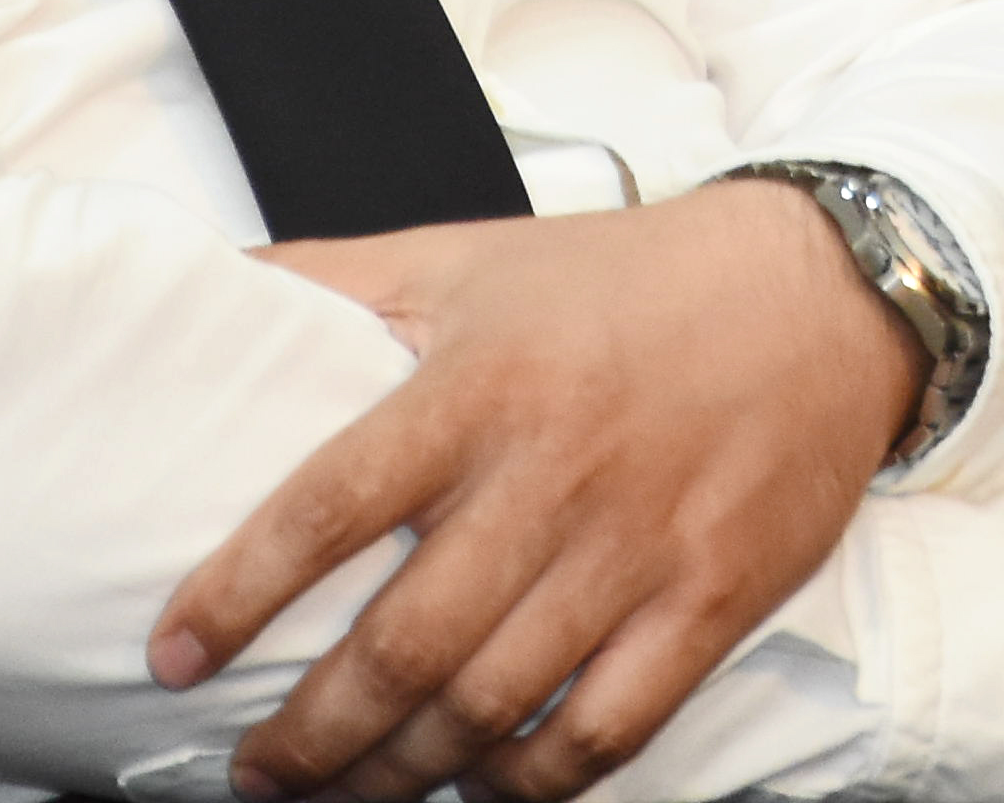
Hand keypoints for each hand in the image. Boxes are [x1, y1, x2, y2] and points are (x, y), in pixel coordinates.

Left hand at [151, 178, 924, 802]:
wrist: (826, 292)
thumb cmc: (634, 279)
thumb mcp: (475, 254)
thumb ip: (340, 279)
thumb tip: (210, 285)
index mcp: (483, 384)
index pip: (331, 505)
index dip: (240, 590)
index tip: (178, 652)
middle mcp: (555, 473)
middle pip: (404, 646)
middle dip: (309, 734)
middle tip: (257, 769)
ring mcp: (639, 547)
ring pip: (489, 706)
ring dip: (399, 772)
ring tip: (346, 791)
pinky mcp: (710, 600)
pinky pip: (603, 731)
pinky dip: (529, 782)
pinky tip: (483, 784)